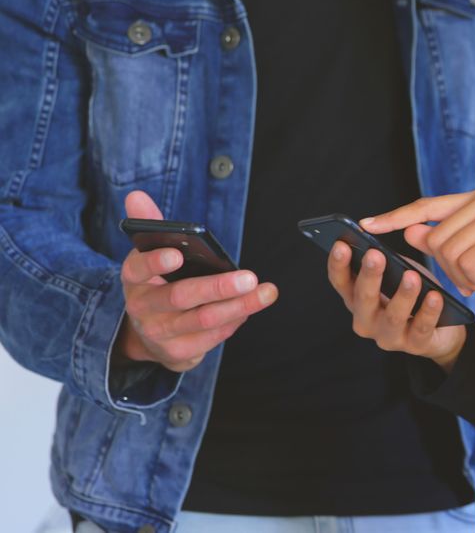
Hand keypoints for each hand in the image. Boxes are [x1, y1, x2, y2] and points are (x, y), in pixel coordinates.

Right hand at [116, 191, 277, 371]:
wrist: (150, 336)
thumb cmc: (159, 284)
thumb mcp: (149, 256)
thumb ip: (149, 225)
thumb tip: (136, 195)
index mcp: (134, 279)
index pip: (137, 269)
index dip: (155, 263)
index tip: (177, 254)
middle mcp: (143, 308)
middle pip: (180, 297)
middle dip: (217, 287)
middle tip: (249, 277)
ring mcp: (160, 333)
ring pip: (204, 320)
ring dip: (239, 306)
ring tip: (265, 292)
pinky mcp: (179, 353)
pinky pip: (213, 337)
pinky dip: (235, 320)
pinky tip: (250, 307)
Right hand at [327, 242, 465, 371]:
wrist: (442, 331)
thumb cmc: (414, 296)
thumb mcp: (397, 274)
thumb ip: (387, 261)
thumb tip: (380, 237)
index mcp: (357, 300)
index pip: (341, 282)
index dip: (338, 264)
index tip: (340, 245)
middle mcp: (367, 321)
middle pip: (363, 299)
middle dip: (369, 276)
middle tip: (375, 255)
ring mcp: (389, 336)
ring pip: (393, 316)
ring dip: (402, 295)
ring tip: (411, 276)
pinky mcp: (415, 346)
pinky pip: (421, 328)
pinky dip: (428, 311)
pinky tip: (434, 296)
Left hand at [360, 188, 474, 305]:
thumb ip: (445, 241)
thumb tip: (410, 231)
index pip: (427, 205)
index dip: (396, 216)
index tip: (365, 225)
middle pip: (435, 237)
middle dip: (449, 269)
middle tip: (474, 280)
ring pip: (449, 252)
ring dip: (464, 277)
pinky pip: (469, 263)